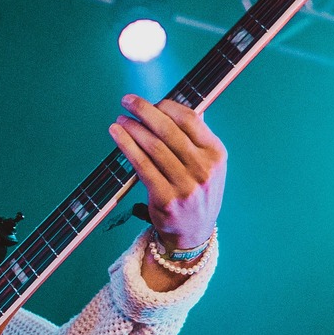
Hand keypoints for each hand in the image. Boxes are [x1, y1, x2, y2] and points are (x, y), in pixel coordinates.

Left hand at [108, 96, 226, 251]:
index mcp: (216, 154)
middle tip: (127, 101)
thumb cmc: (196, 192)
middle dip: (145, 111)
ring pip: (153, 147)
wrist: (193, 233)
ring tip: (120, 120)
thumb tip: (176, 107)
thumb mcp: (208, 165)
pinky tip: (117, 136)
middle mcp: (203, 169)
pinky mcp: (166, 199)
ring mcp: (186, 185)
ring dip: (133, 128)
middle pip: (169, 130)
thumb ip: (196, 138)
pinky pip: (142, 166)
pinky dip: (127, 147)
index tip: (150, 102)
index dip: (166, 106)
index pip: (190, 119)